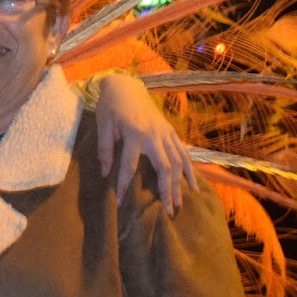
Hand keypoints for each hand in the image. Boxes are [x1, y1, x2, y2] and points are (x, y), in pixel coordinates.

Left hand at [94, 73, 197, 214]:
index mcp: (135, 133)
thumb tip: (105, 174)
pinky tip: (194, 186)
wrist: (125, 85)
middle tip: (168, 211)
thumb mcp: (103, 125)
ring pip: (178, 162)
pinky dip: (190, 170)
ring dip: (180, 184)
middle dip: (166, 190)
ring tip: (180, 203)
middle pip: (164, 168)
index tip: (121, 202)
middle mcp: (154, 135)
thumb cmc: (111, 106)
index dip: (124, 185)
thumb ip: (105, 150)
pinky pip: (184, 153)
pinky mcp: (170, 131)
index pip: (129, 166)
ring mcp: (165, 133)